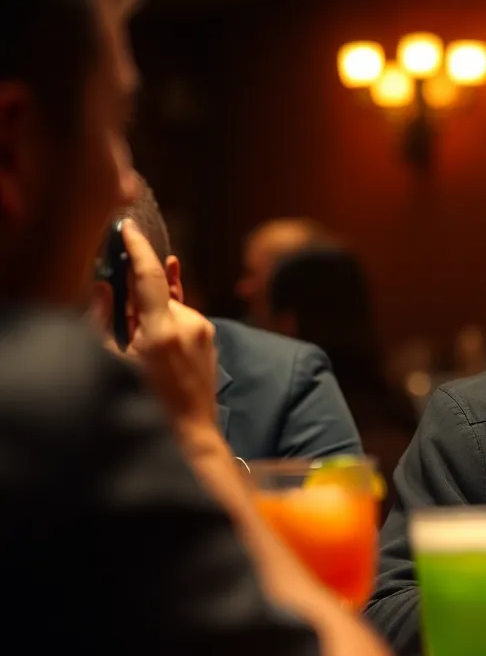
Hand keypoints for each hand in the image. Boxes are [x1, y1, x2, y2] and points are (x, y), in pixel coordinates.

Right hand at [121, 222, 217, 436]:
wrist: (189, 428)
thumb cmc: (148, 399)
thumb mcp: (115, 360)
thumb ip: (107, 318)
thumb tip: (103, 284)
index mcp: (163, 330)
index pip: (150, 277)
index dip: (138, 248)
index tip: (127, 227)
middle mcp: (189, 324)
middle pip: (157, 294)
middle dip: (138, 300)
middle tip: (125, 323)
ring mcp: (204, 330)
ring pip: (171, 306)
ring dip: (154, 315)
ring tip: (146, 350)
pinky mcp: (210, 336)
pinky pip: (184, 318)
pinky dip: (168, 322)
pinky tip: (163, 342)